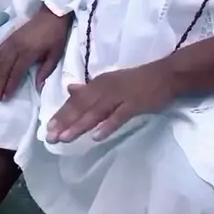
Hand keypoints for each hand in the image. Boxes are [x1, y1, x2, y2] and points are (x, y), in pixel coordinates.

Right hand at [0, 5, 71, 101]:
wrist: (52, 14)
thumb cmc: (56, 35)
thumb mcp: (56, 54)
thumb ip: (46, 70)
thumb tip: (38, 86)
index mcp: (29, 52)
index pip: (16, 72)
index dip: (10, 86)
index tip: (4, 98)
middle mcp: (17, 47)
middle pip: (4, 69)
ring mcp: (12, 42)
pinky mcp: (10, 37)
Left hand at [46, 61, 174, 143]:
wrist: (166, 75)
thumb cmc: (138, 80)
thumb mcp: (111, 81)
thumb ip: (90, 88)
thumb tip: (70, 89)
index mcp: (99, 83)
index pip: (77, 100)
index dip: (62, 113)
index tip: (47, 127)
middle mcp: (106, 88)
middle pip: (82, 107)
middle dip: (65, 122)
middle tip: (50, 137)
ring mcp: (120, 95)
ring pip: (96, 112)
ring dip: (80, 125)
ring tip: (65, 138)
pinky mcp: (135, 103)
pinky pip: (119, 116)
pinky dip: (108, 125)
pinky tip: (97, 136)